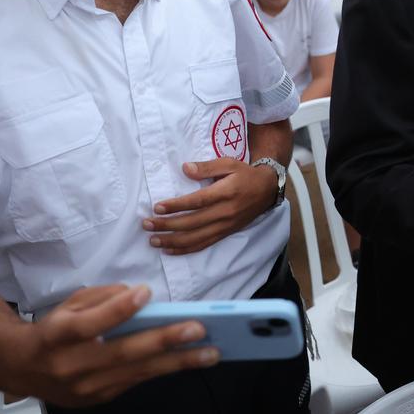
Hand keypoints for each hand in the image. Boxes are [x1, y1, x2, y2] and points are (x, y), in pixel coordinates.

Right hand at [15, 284, 215, 406]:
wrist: (20, 369)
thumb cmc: (53, 330)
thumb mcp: (70, 305)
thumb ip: (102, 297)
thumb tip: (136, 295)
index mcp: (57, 336)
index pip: (89, 324)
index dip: (117, 309)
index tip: (145, 292)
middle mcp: (71, 366)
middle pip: (122, 353)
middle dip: (164, 341)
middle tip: (198, 329)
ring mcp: (85, 388)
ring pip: (137, 373)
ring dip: (178, 362)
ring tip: (209, 352)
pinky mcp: (98, 400)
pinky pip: (135, 381)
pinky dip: (163, 370)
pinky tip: (188, 361)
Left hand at [143, 159, 278, 254]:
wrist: (267, 190)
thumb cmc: (245, 174)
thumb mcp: (229, 163)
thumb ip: (207, 167)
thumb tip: (185, 168)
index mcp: (226, 193)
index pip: (197, 202)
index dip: (176, 206)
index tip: (157, 208)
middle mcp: (225, 212)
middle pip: (192, 222)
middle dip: (167, 225)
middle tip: (146, 224)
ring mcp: (225, 226)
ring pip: (195, 238)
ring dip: (172, 240)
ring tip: (152, 240)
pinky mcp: (225, 233)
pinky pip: (203, 244)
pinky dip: (185, 250)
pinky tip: (169, 249)